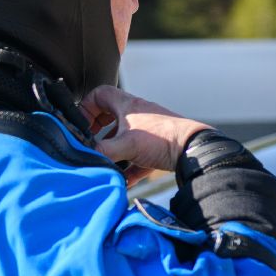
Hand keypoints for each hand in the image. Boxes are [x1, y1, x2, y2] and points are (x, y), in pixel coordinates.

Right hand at [80, 84, 211, 179]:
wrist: (195, 151)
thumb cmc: (163, 139)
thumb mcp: (126, 144)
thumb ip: (101, 150)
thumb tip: (82, 156)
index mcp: (127, 106)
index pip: (100, 94)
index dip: (86, 107)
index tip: (80, 124)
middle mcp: (137, 115)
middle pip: (110, 115)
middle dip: (97, 130)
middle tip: (90, 141)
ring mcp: (148, 131)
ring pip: (123, 137)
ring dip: (113, 150)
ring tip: (106, 163)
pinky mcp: (157, 148)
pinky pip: (137, 156)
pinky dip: (129, 167)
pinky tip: (124, 180)